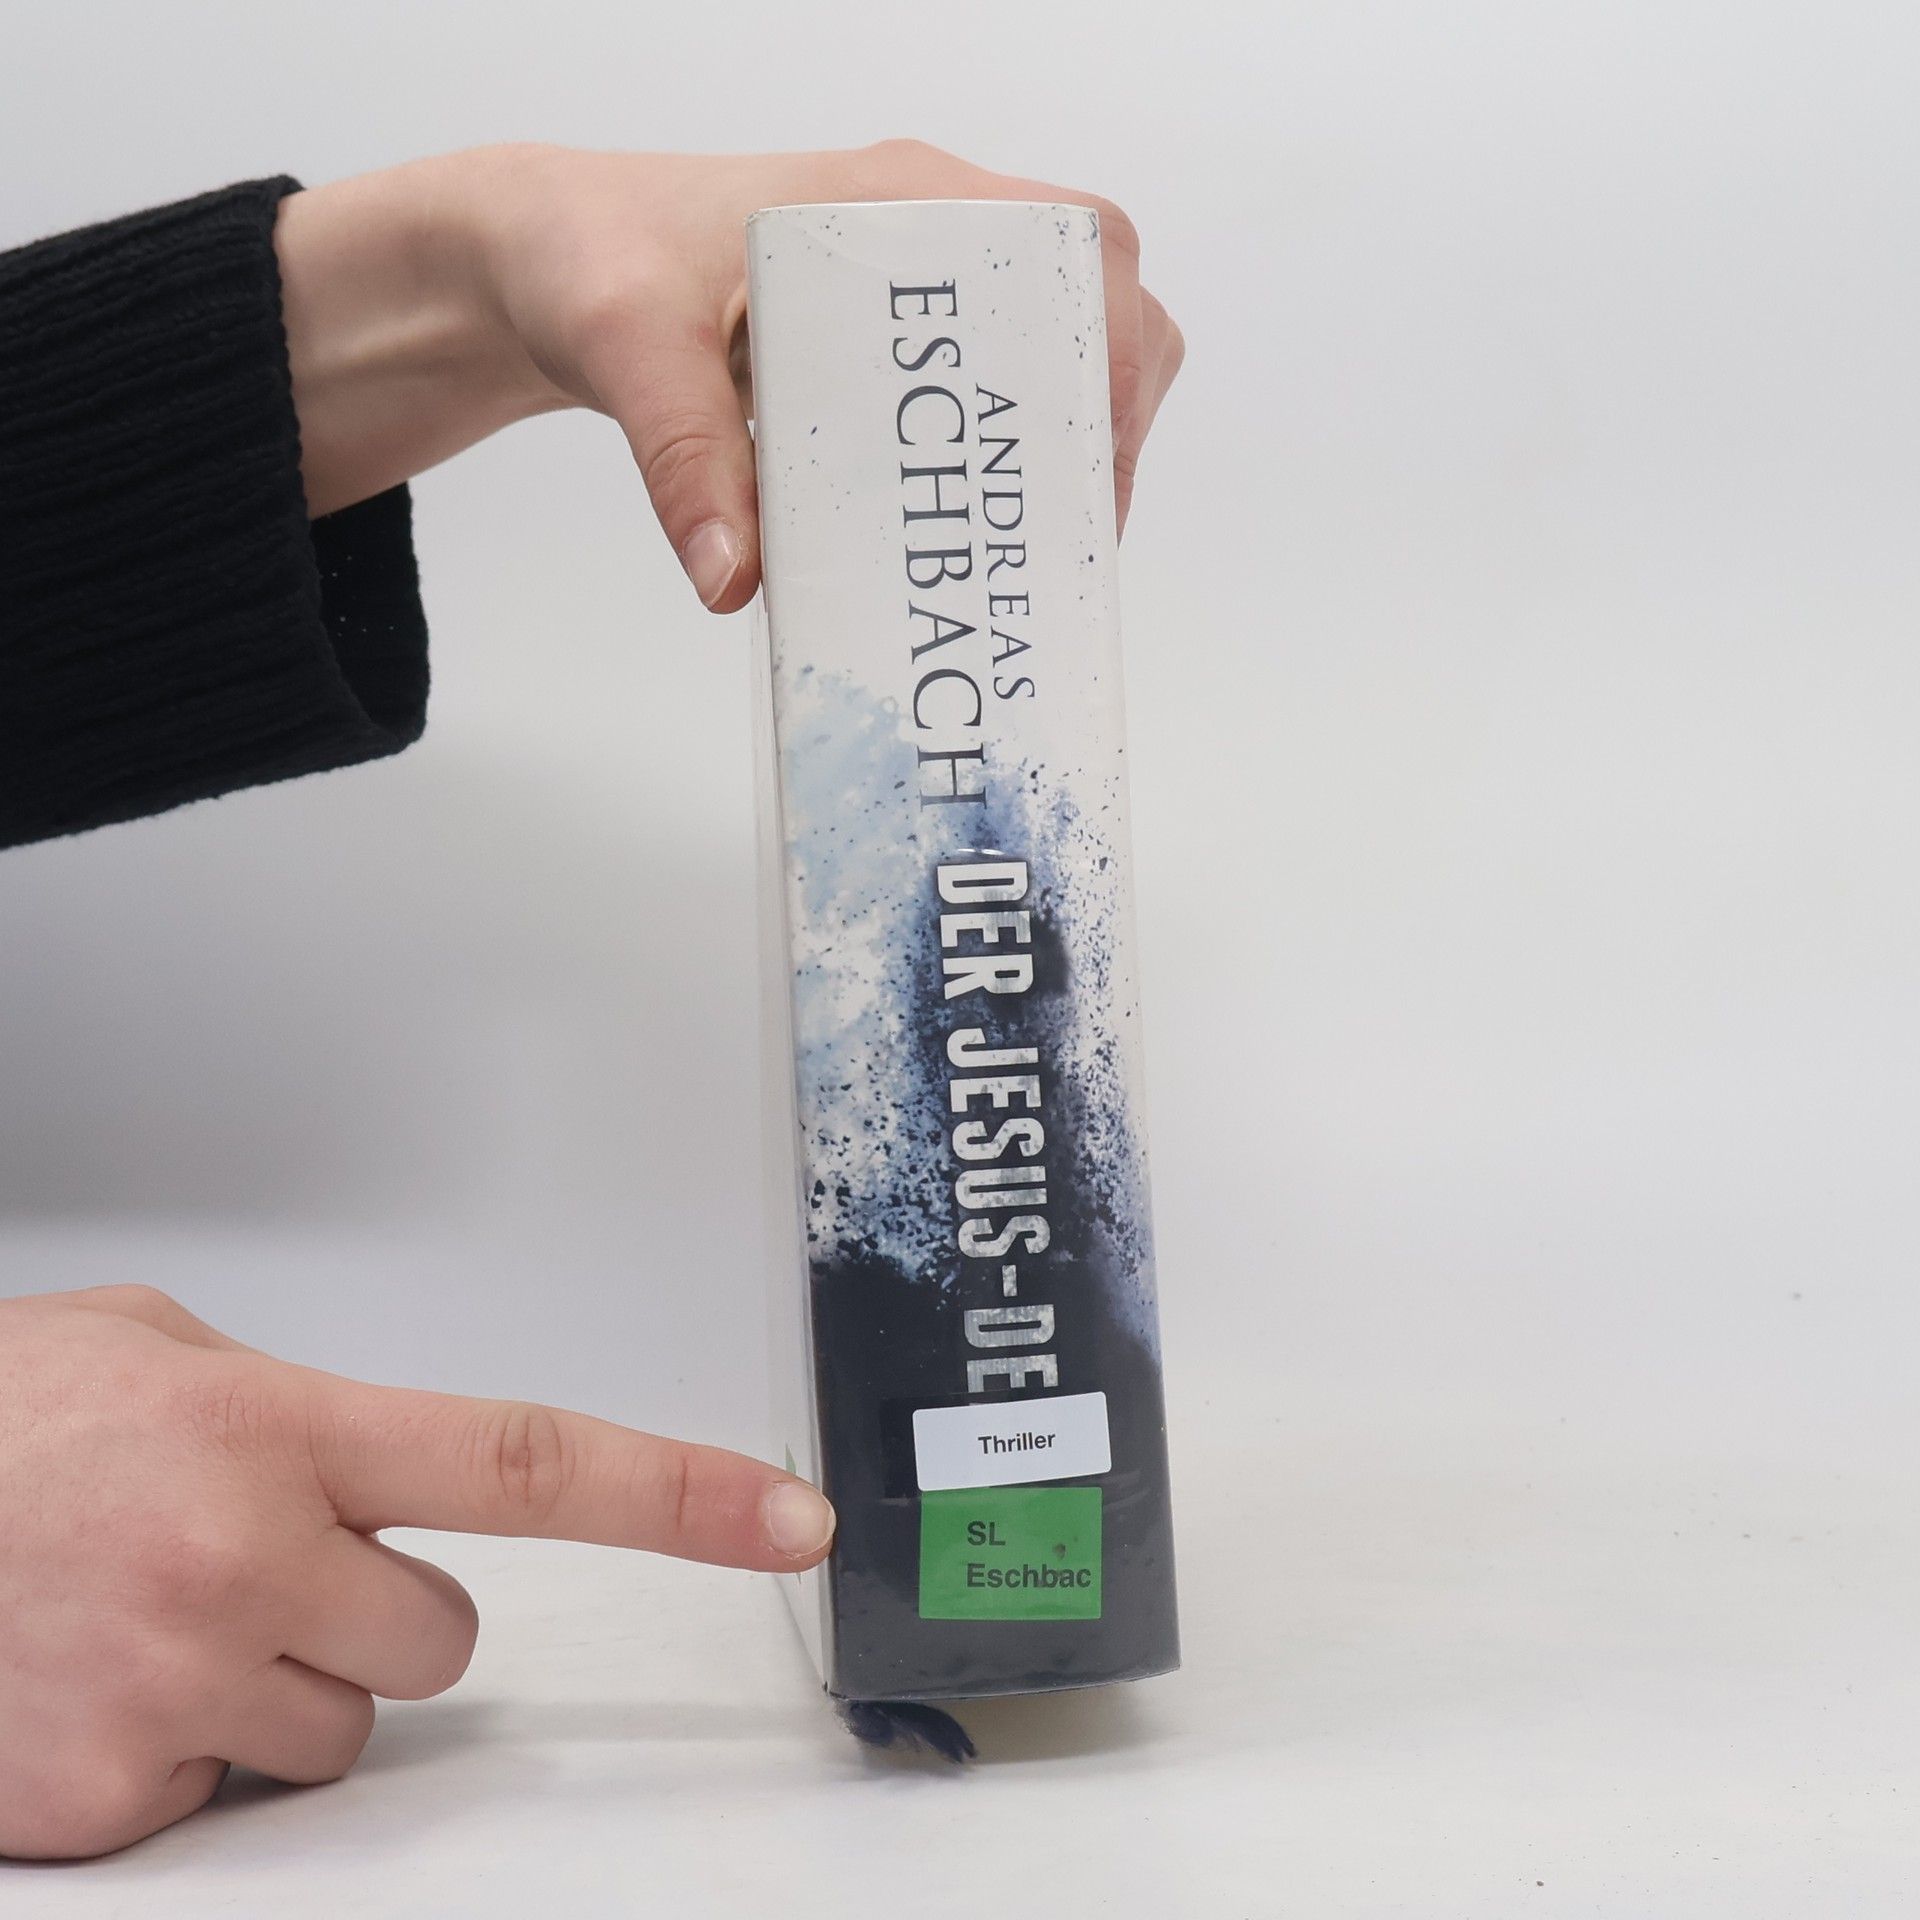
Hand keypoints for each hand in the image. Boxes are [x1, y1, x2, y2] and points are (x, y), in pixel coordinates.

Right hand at [0, 1284, 834, 1860]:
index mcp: (278, 1429)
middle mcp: (242, 1558)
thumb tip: (393, 1466)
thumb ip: (299, 1404)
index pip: (527, 1461)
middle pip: (442, 1637)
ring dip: (284, 1682)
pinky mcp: (111, 1799)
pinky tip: (99, 1677)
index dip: (678, 1494)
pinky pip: (232, 1795)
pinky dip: (187, 1752)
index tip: (788, 1522)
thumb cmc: (2, 1417)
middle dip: (377, 1609)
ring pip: (349, 1726)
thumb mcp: (164, 1355)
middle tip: (255, 1561)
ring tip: (159, 1611)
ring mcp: (174, 1687)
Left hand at [275, 140, 1183, 605]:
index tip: (1080, 461)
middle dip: (1099, 415)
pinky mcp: (884, 344)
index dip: (1112, 353)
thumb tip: (737, 576)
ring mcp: (913, 286)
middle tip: (1060, 526)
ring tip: (1022, 542)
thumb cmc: (588, 259)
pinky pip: (983, 384)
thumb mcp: (627, 350)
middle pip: (1092, 301)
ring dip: (1053, 442)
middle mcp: (925, 230)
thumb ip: (683, 458)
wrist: (538, 259)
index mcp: (897, 198)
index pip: (1077, 243)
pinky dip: (996, 455)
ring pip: (1047, 348)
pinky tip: (958, 529)